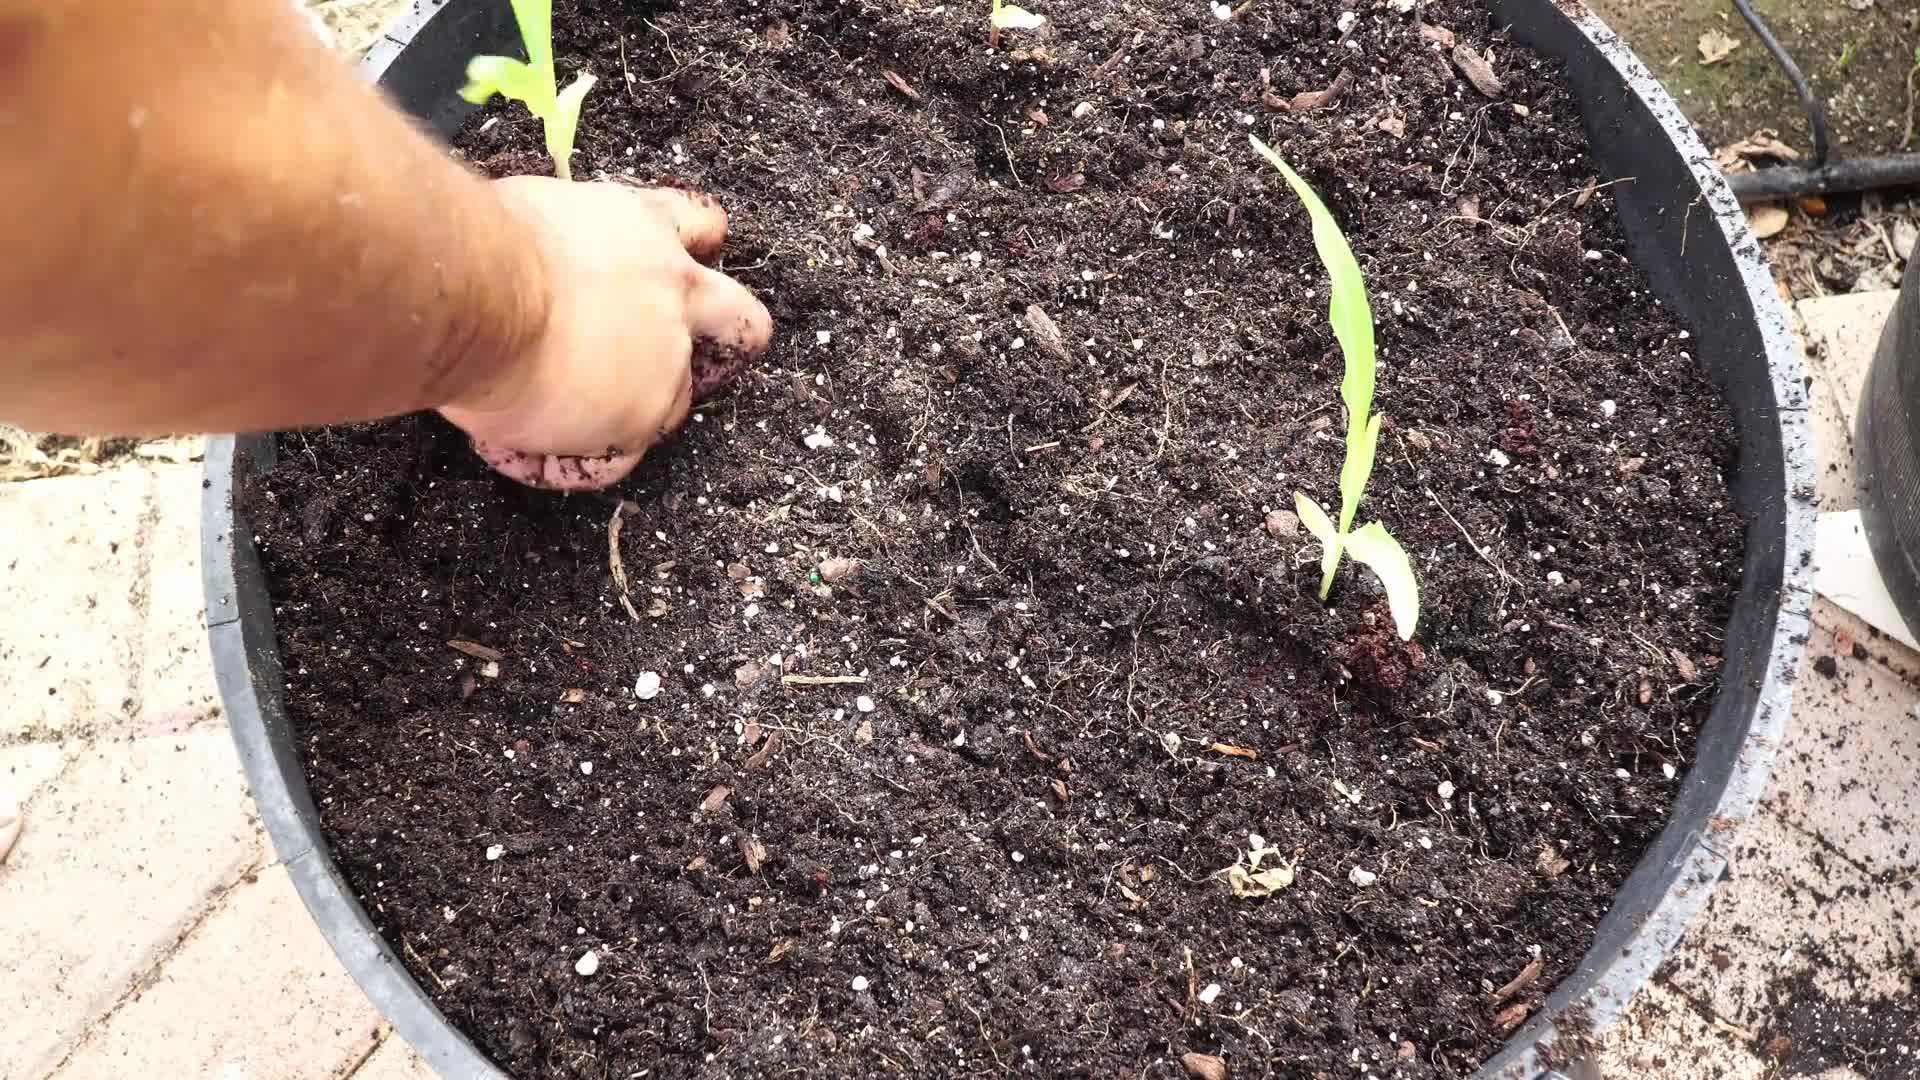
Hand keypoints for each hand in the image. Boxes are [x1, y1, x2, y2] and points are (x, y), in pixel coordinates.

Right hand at [439, 176, 770, 489]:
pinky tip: (518, 449)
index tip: (684, 261)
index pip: (698, 229)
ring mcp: (667, 364)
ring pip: (674, 403)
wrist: (483, 293)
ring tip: (549, 416)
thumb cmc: (488, 243)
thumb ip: (570, 244)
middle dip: (727, 346)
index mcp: (646, 230)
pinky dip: (567, 460)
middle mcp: (674, 296)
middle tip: (684, 363)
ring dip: (627, 411)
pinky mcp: (640, 418)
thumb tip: (542, 265)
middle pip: (741, 324)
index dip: (696, 249)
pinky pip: (612, 458)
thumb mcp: (539, 214)